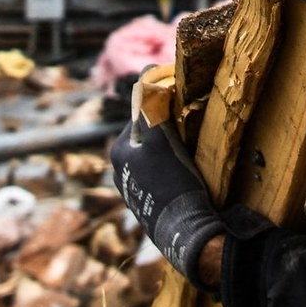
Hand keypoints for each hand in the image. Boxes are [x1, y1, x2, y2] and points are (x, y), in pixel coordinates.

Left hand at [108, 113, 225, 288]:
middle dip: (165, 133)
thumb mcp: (160, 139)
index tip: (180, 111)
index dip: (161, 110)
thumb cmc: (170, 180)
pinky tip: (185, 178)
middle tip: (187, 134)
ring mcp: (133, 190)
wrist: (184, 230)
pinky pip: (159, 178)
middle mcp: (119, 172)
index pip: (139, 116)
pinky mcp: (147, 204)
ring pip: (154, 158)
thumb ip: (150, 107)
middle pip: (146, 138)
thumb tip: (145, 76)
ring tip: (188, 157)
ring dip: (170, 153)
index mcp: (117, 153)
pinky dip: (171, 173)